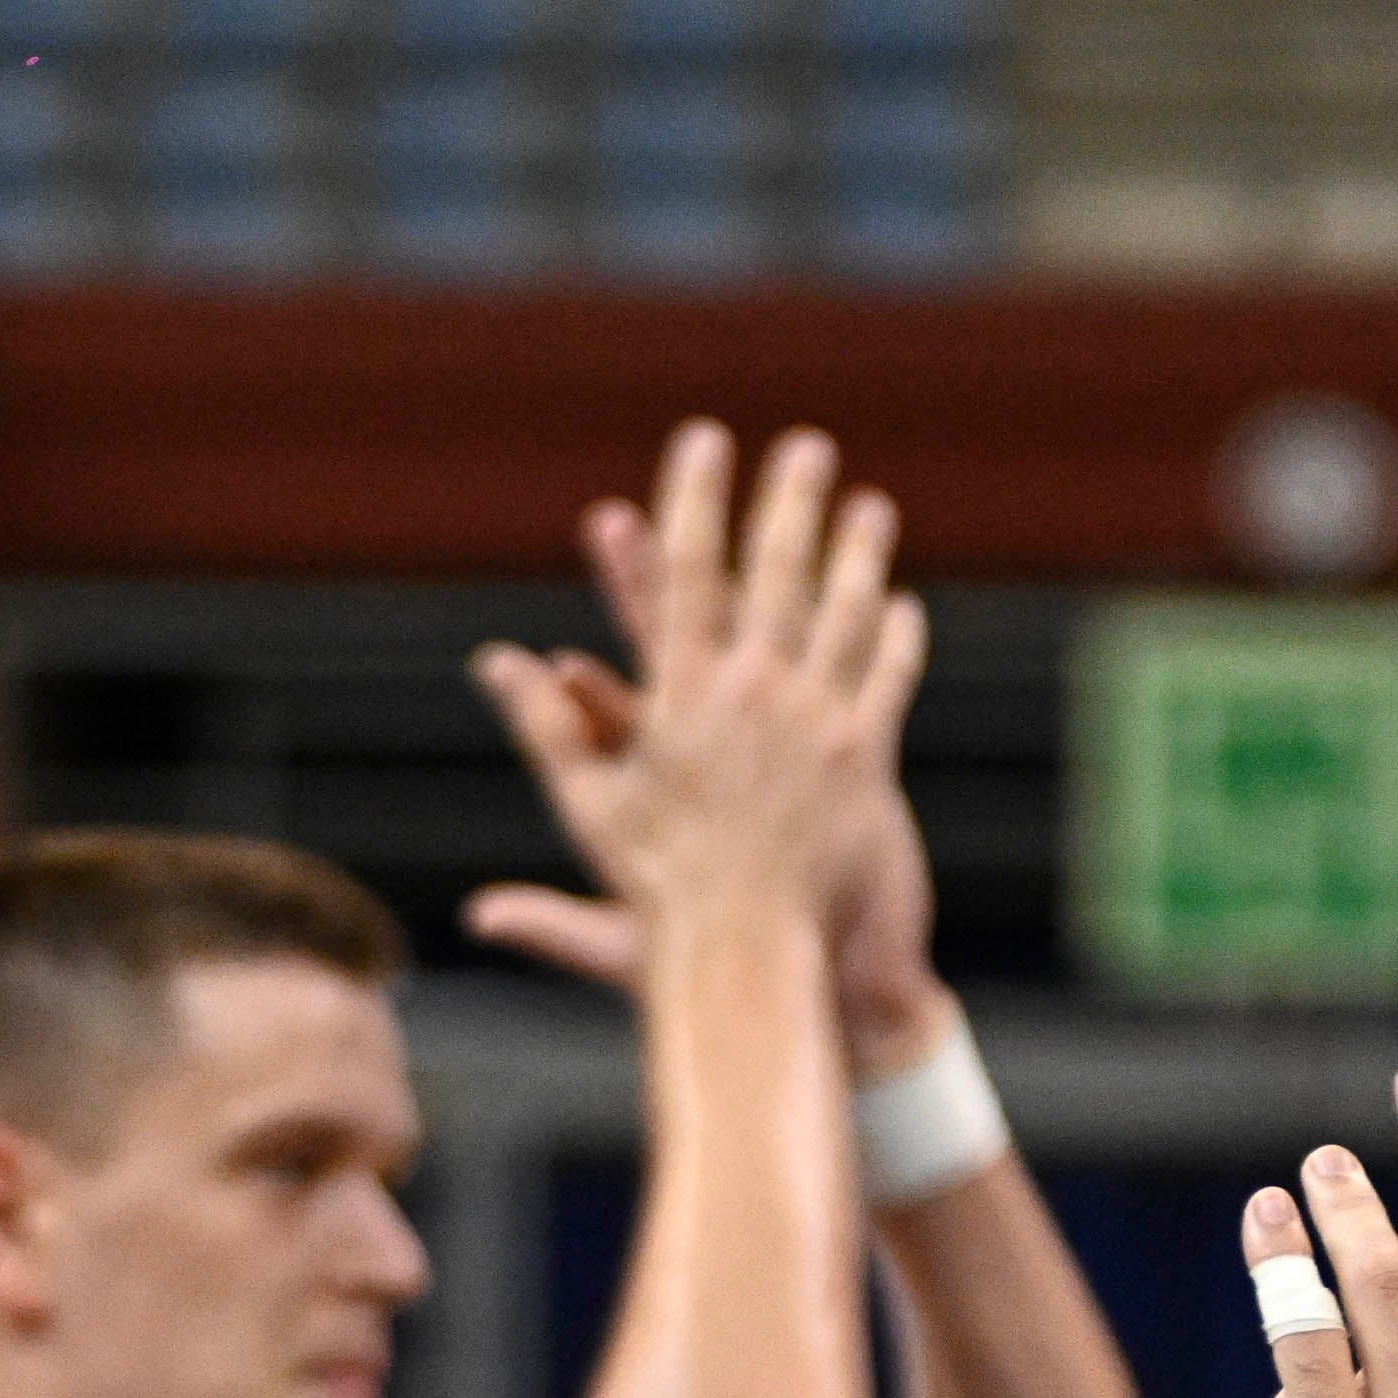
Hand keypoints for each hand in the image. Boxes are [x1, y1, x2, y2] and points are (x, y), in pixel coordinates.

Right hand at [454, 422, 914, 946]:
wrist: (747, 955)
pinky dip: (895, 639)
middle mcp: (752, 694)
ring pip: (844, 613)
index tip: (704, 442)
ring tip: (870, 507)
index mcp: (681, 697)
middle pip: (776, 573)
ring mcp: (816, 722)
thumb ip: (546, 726)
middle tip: (806, 446)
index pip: (685, 575)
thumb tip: (495, 662)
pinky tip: (902, 605)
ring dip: (858, 554)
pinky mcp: (865, 758)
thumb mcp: (590, 806)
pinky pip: (886, 680)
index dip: (695, 501)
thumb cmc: (657, 894)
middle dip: (790, 503)